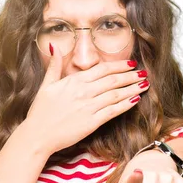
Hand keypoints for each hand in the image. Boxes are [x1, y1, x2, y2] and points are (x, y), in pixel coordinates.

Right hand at [25, 45, 148, 154]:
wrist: (37, 135)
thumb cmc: (40, 112)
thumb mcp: (45, 85)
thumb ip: (54, 66)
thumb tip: (55, 47)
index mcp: (74, 81)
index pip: (102, 69)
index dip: (119, 65)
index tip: (131, 63)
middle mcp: (83, 92)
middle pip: (113, 80)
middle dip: (131, 75)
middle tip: (144, 72)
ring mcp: (89, 107)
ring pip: (116, 94)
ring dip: (132, 88)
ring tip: (145, 84)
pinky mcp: (92, 122)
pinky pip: (113, 111)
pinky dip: (126, 104)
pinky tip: (136, 100)